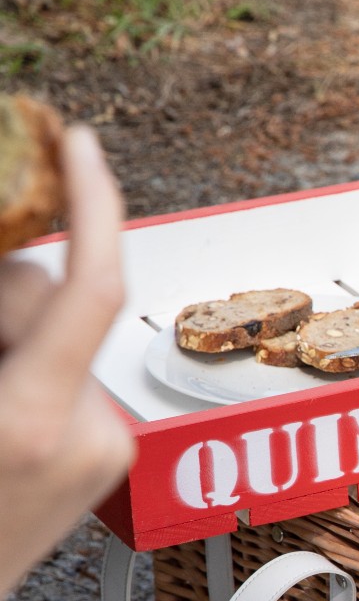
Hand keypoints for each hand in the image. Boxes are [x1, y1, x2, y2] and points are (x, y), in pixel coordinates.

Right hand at [0, 126, 130, 599]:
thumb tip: (12, 256)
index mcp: (30, 422)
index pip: (87, 286)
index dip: (92, 201)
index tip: (77, 141)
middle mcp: (85, 435)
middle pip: (50, 298)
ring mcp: (103, 450)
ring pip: (54, 335)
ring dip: (6, 334)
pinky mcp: (106, 459)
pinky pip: (61, 373)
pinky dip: (23, 366)